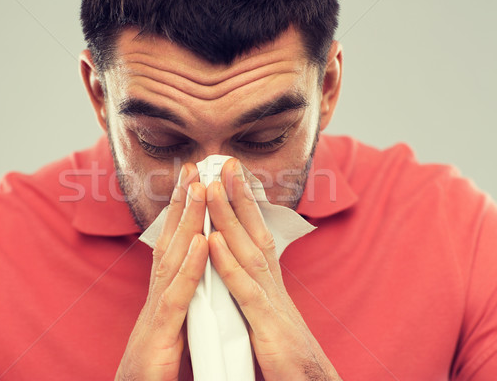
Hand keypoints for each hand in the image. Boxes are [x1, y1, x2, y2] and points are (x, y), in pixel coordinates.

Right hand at [116, 164, 208, 380]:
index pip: (175, 243)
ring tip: (200, 188)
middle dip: (184, 202)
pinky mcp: (162, 330)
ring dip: (188, 221)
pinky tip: (203, 240)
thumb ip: (182, 295)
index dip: (184, 211)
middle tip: (195, 167)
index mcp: (165, 290)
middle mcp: (158, 291)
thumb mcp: (172, 320)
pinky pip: (179, 294)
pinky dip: (192, 266)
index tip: (195, 181)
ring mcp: (157, 308)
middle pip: (172, 239)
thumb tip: (194, 272)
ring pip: (174, 257)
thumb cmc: (157, 360)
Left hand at [206, 158, 340, 380]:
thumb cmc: (286, 350)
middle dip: (239, 195)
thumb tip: (243, 265)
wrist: (309, 380)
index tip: (231, 176)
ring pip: (249, 251)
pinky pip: (244, 290)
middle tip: (225, 162)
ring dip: (230, 217)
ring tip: (212, 187)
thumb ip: (255, 287)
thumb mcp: (268, 312)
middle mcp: (273, 283)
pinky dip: (228, 264)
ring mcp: (271, 301)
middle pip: (255, 231)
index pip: (257, 233)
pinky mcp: (266, 324)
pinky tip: (213, 240)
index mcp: (270, 281)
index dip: (245, 204)